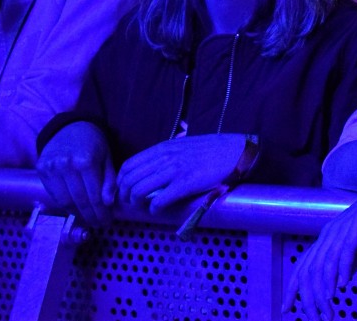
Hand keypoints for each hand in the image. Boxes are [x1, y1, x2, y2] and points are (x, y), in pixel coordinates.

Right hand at [37, 121, 115, 226]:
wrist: (70, 127)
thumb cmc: (93, 144)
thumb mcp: (107, 158)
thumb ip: (109, 180)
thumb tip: (108, 203)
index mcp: (86, 161)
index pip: (94, 196)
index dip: (100, 212)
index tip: (107, 221)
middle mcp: (67, 165)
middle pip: (79, 200)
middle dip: (90, 216)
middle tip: (98, 224)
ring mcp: (51, 167)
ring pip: (64, 200)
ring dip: (76, 213)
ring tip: (87, 219)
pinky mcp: (41, 169)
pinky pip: (53, 193)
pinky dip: (64, 203)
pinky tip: (74, 208)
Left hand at [116, 133, 246, 212]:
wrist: (235, 152)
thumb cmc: (213, 149)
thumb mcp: (185, 144)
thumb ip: (169, 151)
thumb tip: (157, 160)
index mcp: (163, 148)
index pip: (128, 165)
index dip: (121, 182)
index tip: (125, 191)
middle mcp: (164, 158)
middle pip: (129, 180)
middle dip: (124, 196)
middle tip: (131, 204)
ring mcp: (174, 171)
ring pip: (138, 191)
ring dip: (136, 204)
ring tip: (143, 207)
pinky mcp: (185, 184)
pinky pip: (158, 201)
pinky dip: (153, 210)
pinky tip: (158, 211)